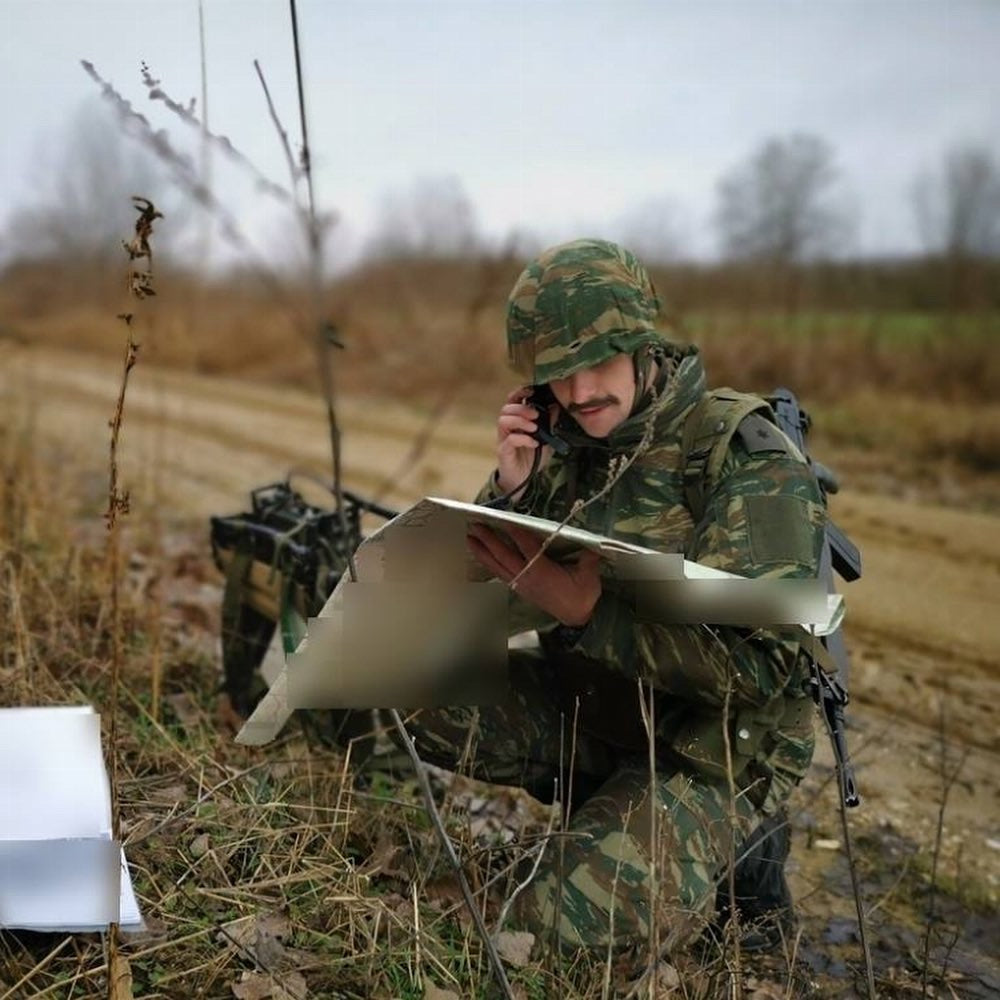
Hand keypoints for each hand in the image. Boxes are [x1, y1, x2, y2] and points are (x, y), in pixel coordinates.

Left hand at [466, 523, 601, 626]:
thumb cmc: (582, 595)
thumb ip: (588, 556)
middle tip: (475, 525)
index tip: (505, 520)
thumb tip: (590, 539)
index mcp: (543, 571)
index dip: (516, 533)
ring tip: (469, 537)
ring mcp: (521, 583)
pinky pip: (499, 573)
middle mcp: (527, 576)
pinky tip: (480, 555)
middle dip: (489, 540)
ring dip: (482, 551)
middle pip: (504, 555)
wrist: (576, 617)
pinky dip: (488, 563)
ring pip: (497, 565)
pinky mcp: (519, 588)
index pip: (527, 547)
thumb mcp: (589, 575)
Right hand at [495, 387, 554, 497]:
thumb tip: (556, 407)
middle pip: (506, 408)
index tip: (531, 391)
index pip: (512, 400)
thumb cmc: (533, 456)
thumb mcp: (546, 438)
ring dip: (520, 421)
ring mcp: (503, 439)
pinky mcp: (504, 451)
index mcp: (516, 420)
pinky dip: (523, 438)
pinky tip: (534, 443)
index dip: (519, 392)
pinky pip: (509, 439)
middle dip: (522, 409)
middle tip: (536, 415)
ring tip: (534, 428)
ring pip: (503, 421)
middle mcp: (507, 428)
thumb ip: (549, 423)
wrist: (524, 479)